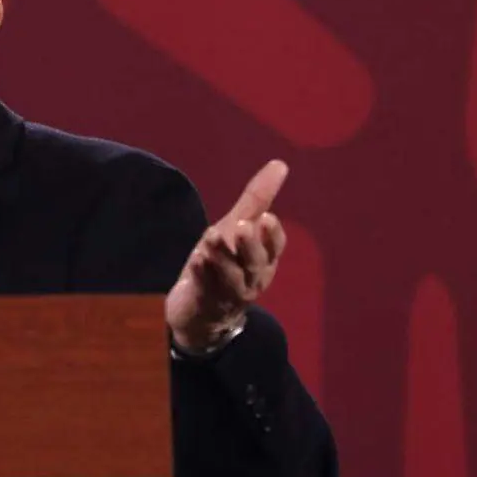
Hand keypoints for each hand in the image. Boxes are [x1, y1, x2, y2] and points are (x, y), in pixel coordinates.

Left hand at [166, 159, 288, 350]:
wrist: (200, 311)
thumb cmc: (223, 263)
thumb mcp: (236, 228)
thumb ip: (256, 200)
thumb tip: (279, 164)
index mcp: (263, 260)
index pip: (274, 248)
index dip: (271, 235)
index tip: (266, 218)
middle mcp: (252, 278)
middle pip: (255, 263)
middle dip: (249, 245)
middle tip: (242, 226)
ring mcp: (229, 294)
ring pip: (229, 276)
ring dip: (221, 256)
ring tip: (211, 236)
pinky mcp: (206, 302)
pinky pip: (206, 289)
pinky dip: (203, 274)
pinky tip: (197, 261)